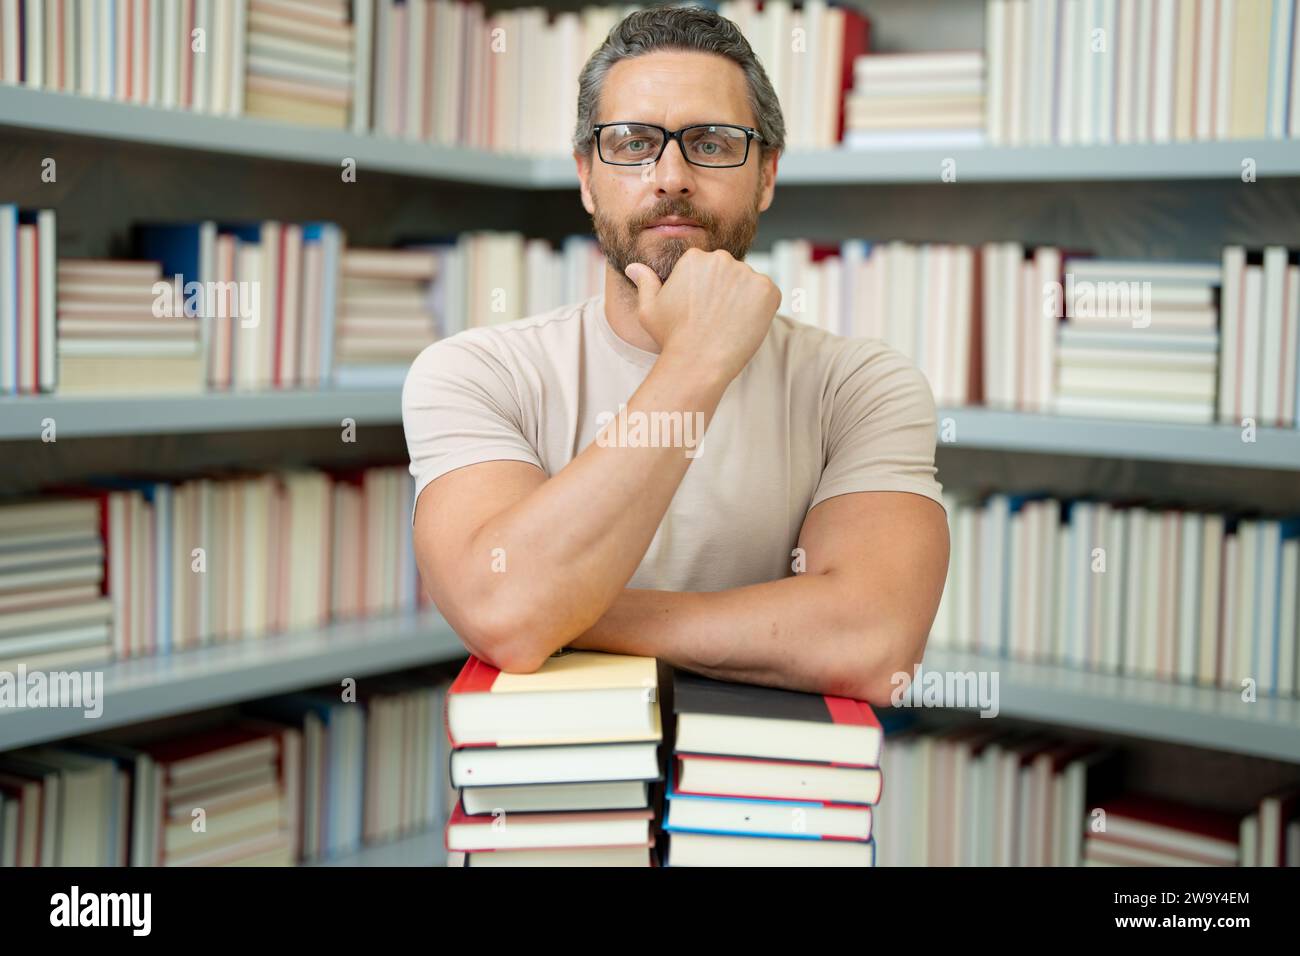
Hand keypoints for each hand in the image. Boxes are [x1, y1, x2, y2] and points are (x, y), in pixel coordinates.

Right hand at [624, 248, 780, 385]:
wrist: (699, 362)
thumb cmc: (672, 338)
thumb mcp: (650, 309)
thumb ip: (645, 282)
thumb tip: (633, 267)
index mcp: (695, 258)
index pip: (707, 268)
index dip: (704, 292)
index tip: (700, 311)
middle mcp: (722, 259)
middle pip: (729, 272)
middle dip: (724, 292)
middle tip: (714, 320)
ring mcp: (748, 273)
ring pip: (749, 284)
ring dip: (743, 300)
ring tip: (728, 325)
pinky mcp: (768, 290)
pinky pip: (768, 295)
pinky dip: (761, 310)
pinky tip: (744, 326)